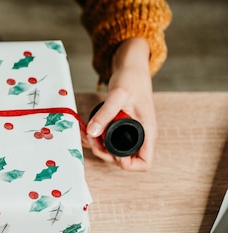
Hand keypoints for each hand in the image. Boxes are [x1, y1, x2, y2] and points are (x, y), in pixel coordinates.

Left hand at [84, 37, 156, 170]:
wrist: (131, 68)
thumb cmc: (131, 79)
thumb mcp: (118, 96)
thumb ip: (105, 114)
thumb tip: (92, 133)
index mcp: (146, 132)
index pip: (143, 163)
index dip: (127, 164)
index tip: (110, 151)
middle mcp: (140, 136)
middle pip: (124, 160)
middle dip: (105, 153)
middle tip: (91, 138)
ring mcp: (130, 132)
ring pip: (114, 150)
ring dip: (97, 146)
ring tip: (85, 132)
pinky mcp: (121, 127)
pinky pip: (109, 139)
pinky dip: (96, 137)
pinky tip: (86, 128)